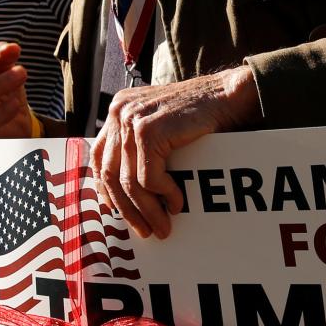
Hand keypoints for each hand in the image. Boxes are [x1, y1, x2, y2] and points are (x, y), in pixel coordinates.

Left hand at [92, 67, 259, 239]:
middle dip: (126, 208)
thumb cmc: (200, 114)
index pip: (99, 156)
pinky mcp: (148, 131)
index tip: (118, 210)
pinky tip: (176, 203)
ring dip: (147, 209)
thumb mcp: (161, 123)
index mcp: (119, 109)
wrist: (226, 95)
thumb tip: (129, 188)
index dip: (106, 188)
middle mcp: (119, 112)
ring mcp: (132, 120)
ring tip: (162, 226)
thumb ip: (140, 143)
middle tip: (143, 230)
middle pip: (110, 172)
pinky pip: (149, 177)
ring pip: (129, 181)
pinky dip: (164, 194)